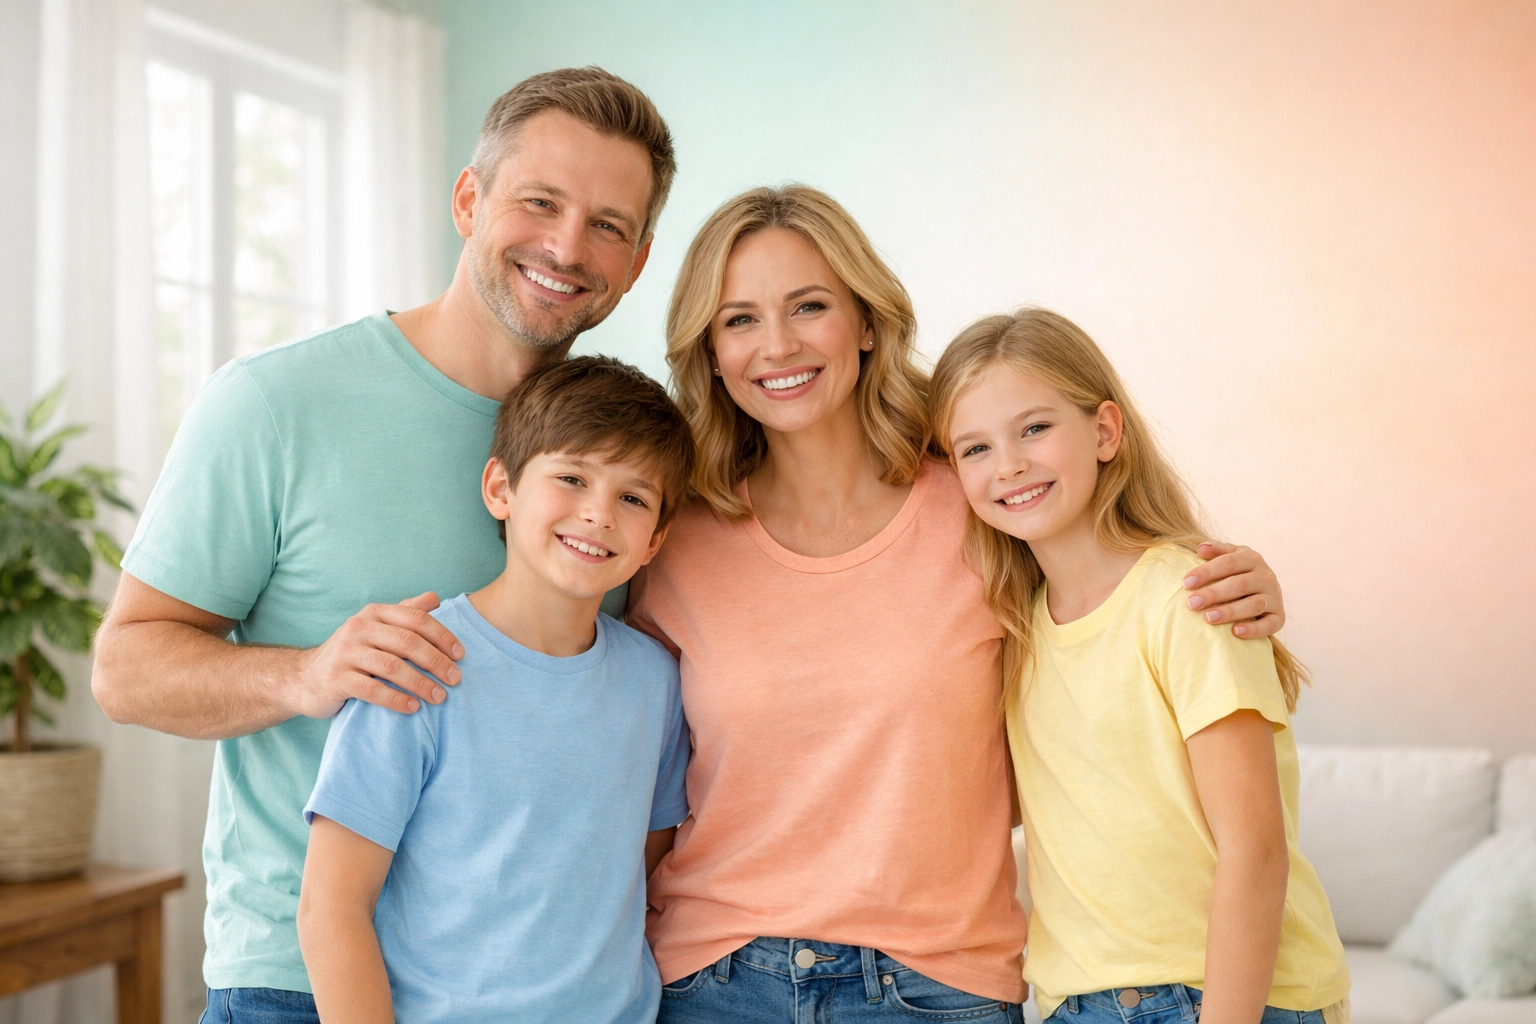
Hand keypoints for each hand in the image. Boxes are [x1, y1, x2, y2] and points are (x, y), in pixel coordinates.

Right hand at [288, 593, 464, 717]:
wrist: (303, 679)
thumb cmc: (351, 654)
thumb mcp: (375, 628)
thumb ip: (404, 613)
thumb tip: (435, 598)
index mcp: (374, 613)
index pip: (416, 619)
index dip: (442, 636)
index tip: (461, 655)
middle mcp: (358, 627)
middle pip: (407, 642)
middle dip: (436, 662)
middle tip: (455, 679)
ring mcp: (345, 653)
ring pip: (392, 667)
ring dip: (420, 684)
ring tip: (439, 697)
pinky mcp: (335, 679)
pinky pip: (371, 690)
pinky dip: (396, 699)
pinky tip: (413, 708)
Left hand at [1182, 542, 1284, 638]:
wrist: (1266, 591)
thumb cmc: (1239, 573)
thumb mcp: (1230, 557)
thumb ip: (1217, 551)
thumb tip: (1200, 549)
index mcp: (1252, 559)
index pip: (1228, 563)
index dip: (1206, 572)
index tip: (1186, 583)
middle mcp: (1266, 577)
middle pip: (1239, 584)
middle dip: (1213, 594)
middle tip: (1191, 603)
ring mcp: (1275, 597)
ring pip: (1254, 605)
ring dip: (1230, 612)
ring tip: (1208, 618)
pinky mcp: (1279, 617)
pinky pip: (1270, 625)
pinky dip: (1253, 629)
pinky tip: (1235, 632)